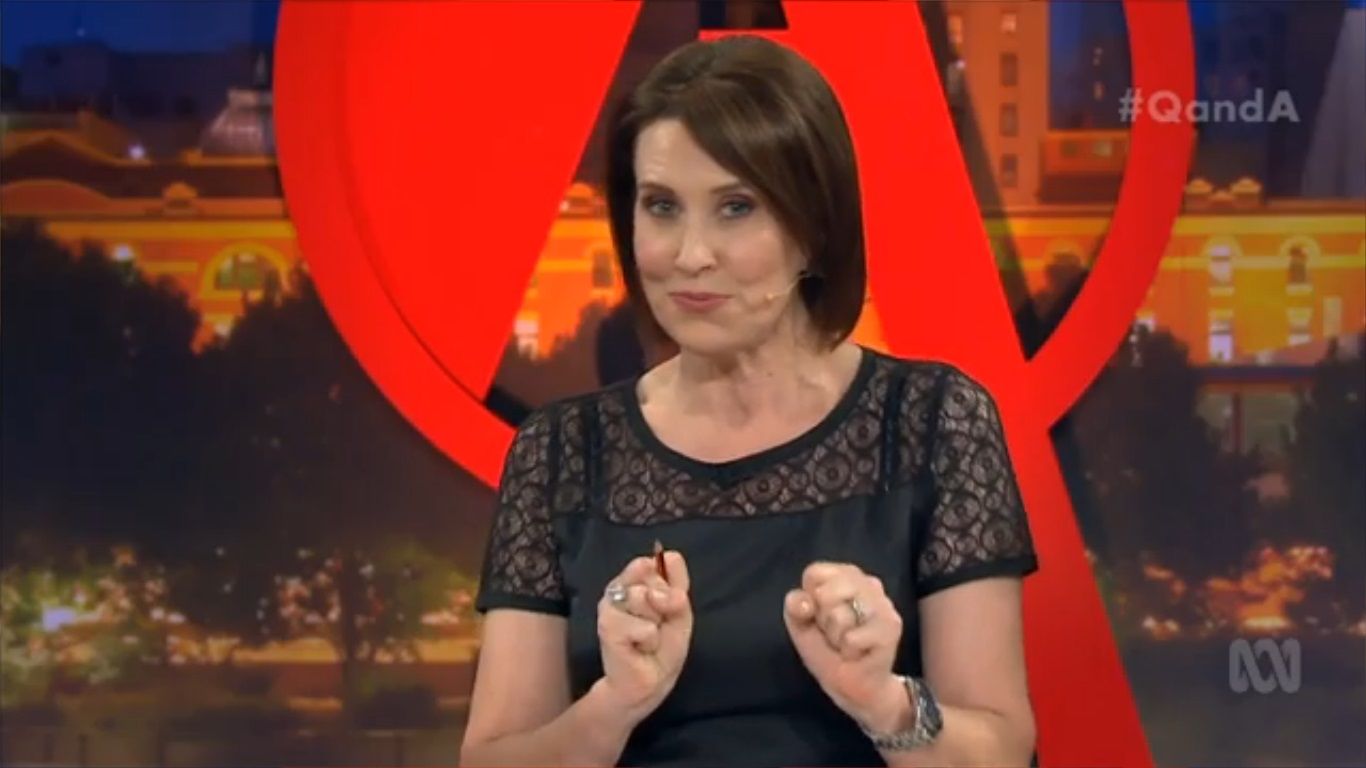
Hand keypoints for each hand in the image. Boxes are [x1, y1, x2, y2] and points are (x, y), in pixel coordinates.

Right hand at [594, 550, 692, 723]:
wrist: (649, 682)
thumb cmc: (663, 647)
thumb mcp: (679, 612)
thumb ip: (676, 584)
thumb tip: (668, 557)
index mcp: (633, 581)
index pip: (650, 562)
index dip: (666, 584)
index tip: (666, 605)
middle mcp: (617, 589)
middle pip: (650, 577)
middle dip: (663, 605)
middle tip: (656, 626)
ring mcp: (608, 606)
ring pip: (644, 597)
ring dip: (656, 624)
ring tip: (648, 639)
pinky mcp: (606, 627)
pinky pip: (643, 626)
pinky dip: (650, 640)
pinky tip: (640, 649)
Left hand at [783, 561, 905, 728]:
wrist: (854, 687)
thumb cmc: (828, 649)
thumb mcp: (801, 625)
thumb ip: (795, 606)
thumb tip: (804, 602)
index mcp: (847, 575)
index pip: (815, 572)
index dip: (809, 599)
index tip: (819, 615)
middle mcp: (869, 583)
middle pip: (825, 592)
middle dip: (823, 619)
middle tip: (835, 633)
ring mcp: (883, 603)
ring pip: (839, 616)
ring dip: (837, 637)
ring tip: (847, 643)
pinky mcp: (891, 627)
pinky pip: (852, 638)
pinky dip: (849, 652)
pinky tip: (859, 653)